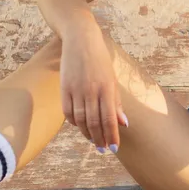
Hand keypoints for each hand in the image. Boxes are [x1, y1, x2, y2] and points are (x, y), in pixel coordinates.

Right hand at [59, 31, 127, 153]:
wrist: (80, 40)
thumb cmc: (100, 60)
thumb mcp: (112, 79)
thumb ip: (116, 102)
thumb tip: (124, 123)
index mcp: (107, 88)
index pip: (110, 118)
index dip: (112, 135)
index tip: (113, 148)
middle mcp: (92, 90)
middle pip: (94, 122)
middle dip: (99, 139)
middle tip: (102, 149)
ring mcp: (76, 89)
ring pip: (80, 120)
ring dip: (87, 133)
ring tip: (92, 140)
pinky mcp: (64, 87)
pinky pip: (68, 112)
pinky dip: (74, 122)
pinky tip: (79, 126)